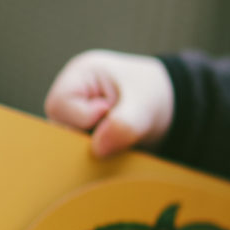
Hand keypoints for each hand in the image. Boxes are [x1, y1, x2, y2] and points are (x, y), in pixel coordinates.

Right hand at [45, 49, 174, 156]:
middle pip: (59, 127)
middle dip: (88, 138)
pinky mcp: (83, 133)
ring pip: (68, 144)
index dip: (85, 117)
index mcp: (79, 74)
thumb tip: (98, 150)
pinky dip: (98, 155)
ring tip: (120, 138)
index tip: (111, 111)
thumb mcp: (144, 105)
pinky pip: (80, 152)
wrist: (169, 105)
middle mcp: (71, 95)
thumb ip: (124, 125)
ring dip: (94, 149)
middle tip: (117, 132)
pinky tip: (116, 147)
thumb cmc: (153, 94)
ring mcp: (74, 115)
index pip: (59, 105)